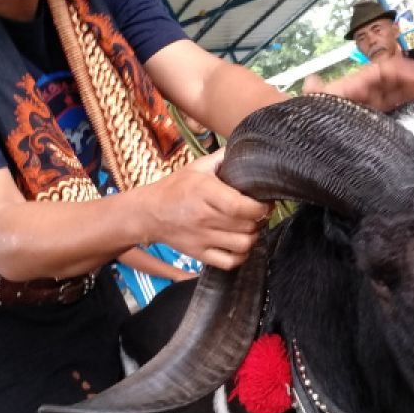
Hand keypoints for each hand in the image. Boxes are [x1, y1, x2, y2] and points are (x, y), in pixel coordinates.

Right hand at [140, 152, 270, 270]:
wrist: (148, 213)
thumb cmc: (175, 188)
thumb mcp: (197, 167)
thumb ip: (222, 158)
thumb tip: (247, 149)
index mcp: (205, 192)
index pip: (241, 207)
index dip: (260, 207)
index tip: (265, 202)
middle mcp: (204, 217)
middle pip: (247, 226)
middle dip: (260, 219)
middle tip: (259, 212)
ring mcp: (202, 238)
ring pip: (243, 245)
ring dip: (253, 237)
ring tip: (251, 227)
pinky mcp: (199, 254)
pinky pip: (230, 263)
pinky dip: (241, 256)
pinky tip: (240, 244)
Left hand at [305, 57, 413, 110]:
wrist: (308, 140)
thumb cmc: (310, 120)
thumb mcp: (312, 105)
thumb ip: (314, 94)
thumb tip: (311, 80)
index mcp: (354, 87)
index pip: (381, 73)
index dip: (401, 69)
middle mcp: (368, 94)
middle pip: (398, 81)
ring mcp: (376, 107)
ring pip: (403, 93)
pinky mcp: (380, 120)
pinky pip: (402, 107)